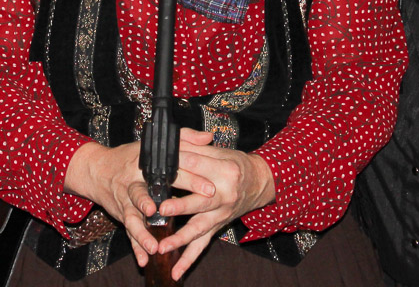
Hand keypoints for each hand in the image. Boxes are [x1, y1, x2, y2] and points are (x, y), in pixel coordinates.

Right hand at [63, 140, 215, 268]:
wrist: (98, 170)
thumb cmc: (130, 156)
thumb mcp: (155, 144)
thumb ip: (184, 138)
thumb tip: (208, 137)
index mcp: (145, 164)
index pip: (171, 170)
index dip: (190, 178)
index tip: (209, 188)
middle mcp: (132, 183)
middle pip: (146, 193)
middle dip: (162, 204)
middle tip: (173, 211)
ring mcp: (125, 201)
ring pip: (132, 218)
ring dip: (142, 233)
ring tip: (154, 245)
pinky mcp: (122, 215)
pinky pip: (128, 233)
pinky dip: (135, 247)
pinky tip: (144, 260)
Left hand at [153, 128, 275, 279]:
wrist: (259, 182)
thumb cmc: (235, 164)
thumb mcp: (221, 152)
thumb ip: (197, 147)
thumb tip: (173, 145)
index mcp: (226, 171)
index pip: (198, 167)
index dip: (179, 165)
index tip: (159, 165)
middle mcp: (225, 195)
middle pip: (200, 201)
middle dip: (180, 206)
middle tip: (161, 210)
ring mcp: (222, 214)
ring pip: (199, 228)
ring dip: (180, 240)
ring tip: (162, 248)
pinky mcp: (218, 227)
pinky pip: (202, 245)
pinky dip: (189, 259)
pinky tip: (176, 272)